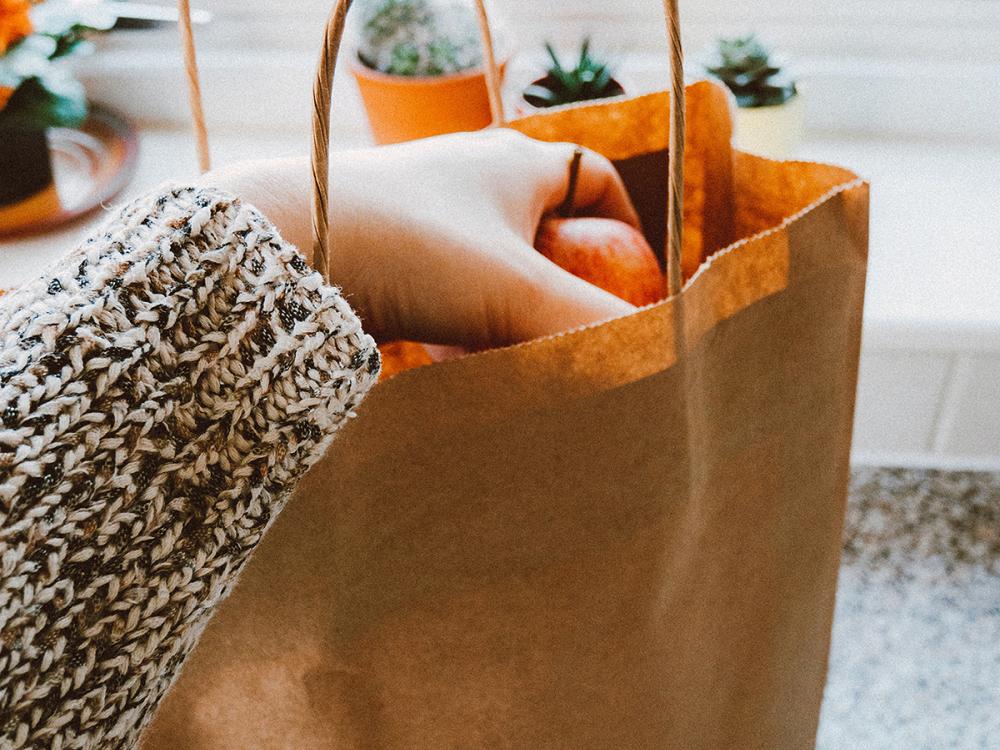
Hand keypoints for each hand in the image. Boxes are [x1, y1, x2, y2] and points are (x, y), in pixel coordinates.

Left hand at [199, 129, 639, 347]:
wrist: (281, 247)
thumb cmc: (412, 249)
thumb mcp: (516, 293)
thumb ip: (591, 329)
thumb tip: (654, 365)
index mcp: (513, 164)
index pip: (595, 178)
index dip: (627, 227)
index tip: (637, 282)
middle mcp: (468, 182)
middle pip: (545, 231)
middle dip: (568, 284)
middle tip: (579, 333)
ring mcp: (423, 220)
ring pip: (492, 270)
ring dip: (513, 316)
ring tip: (523, 363)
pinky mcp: (385, 258)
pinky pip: (445, 295)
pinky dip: (463, 330)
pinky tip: (459, 369)